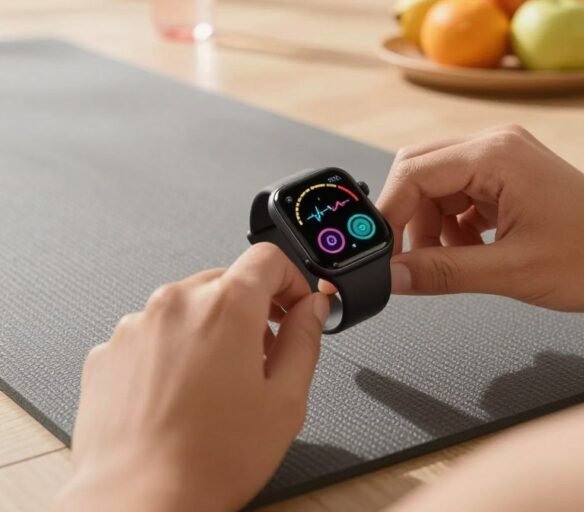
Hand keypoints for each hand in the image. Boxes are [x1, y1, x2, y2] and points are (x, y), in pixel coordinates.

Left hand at [55, 244, 328, 511]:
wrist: (137, 502)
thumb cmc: (208, 461)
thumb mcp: (285, 402)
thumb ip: (305, 339)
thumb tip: (312, 307)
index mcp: (225, 305)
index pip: (267, 258)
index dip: (291, 280)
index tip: (295, 306)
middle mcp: (177, 302)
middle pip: (226, 282)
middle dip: (250, 312)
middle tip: (261, 360)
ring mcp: (137, 324)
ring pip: (186, 308)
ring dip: (207, 332)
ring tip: (214, 389)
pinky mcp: (109, 350)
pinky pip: (150, 335)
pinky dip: (168, 354)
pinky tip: (177, 398)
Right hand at [378, 124, 583, 311]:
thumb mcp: (511, 271)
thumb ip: (443, 273)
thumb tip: (393, 277)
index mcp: (495, 156)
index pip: (415, 172)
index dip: (390, 212)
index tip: (379, 250)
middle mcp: (496, 145)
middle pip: (422, 169)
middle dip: (410, 216)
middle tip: (410, 258)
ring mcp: (505, 156)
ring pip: (440, 181)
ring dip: (433, 222)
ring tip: (453, 261)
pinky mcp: (511, 173)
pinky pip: (462, 190)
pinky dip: (456, 221)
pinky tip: (471, 249)